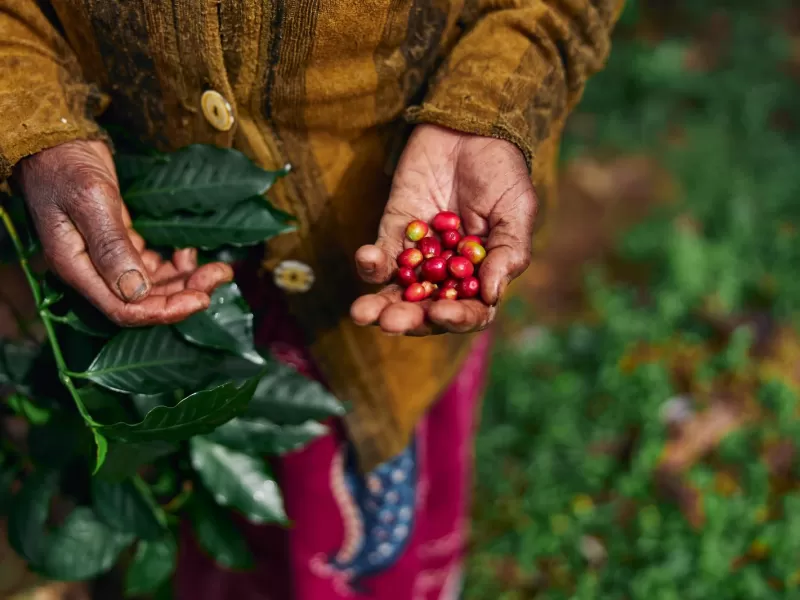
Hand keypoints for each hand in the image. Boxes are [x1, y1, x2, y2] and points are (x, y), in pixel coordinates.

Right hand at [15, 140, 231, 325]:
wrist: (56, 141)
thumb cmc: (66, 166)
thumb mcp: (90, 201)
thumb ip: (111, 246)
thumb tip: (136, 291)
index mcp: (77, 268)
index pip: (123, 309)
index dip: (164, 311)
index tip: (201, 300)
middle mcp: (93, 270)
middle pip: (143, 301)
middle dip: (184, 294)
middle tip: (219, 276)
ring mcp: (108, 259)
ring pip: (153, 285)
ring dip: (185, 281)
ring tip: (217, 269)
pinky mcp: (121, 244)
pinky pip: (152, 266)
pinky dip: (175, 265)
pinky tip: (189, 252)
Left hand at [350, 125, 536, 334]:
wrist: (469, 129)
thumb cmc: (502, 172)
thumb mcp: (516, 211)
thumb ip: (507, 253)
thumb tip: (491, 296)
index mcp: (481, 277)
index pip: (469, 312)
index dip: (456, 319)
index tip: (441, 312)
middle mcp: (448, 275)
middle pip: (425, 310)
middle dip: (407, 320)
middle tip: (390, 322)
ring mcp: (419, 258)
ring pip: (396, 293)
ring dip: (379, 306)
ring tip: (364, 313)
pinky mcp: (393, 234)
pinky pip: (378, 259)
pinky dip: (370, 264)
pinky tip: (368, 258)